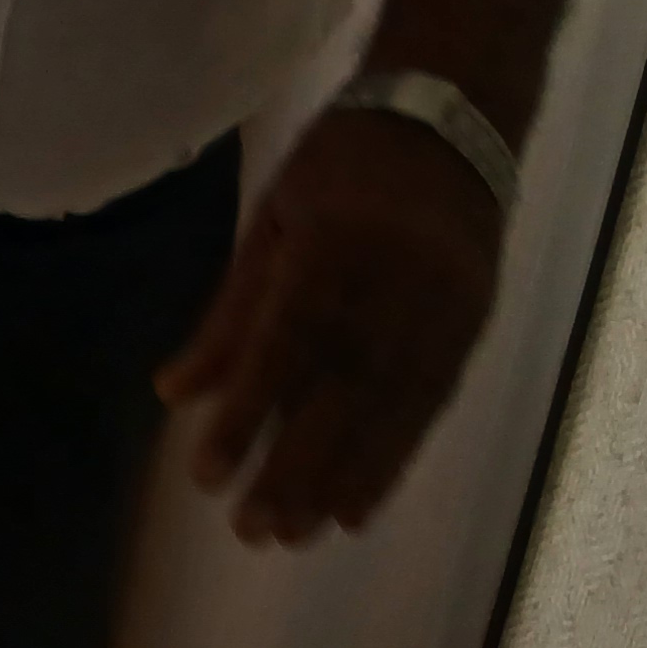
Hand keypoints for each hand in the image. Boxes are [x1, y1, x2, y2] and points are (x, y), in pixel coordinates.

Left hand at [156, 108, 506, 545]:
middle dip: (293, 468)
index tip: (206, 476)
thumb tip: (175, 395)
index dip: (247, 416)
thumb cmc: (341, 165)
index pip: (285, 348)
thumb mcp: (272, 222)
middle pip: (340, 392)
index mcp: (336, 246)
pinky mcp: (471, 322)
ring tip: (299, 535)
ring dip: (342, 480)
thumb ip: (230, 313)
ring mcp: (443, 305)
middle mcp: (396, 282)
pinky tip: (359, 508)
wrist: (455, 113)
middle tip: (250, 531)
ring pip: (389, 410)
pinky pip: (430, 404)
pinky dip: (393, 460)